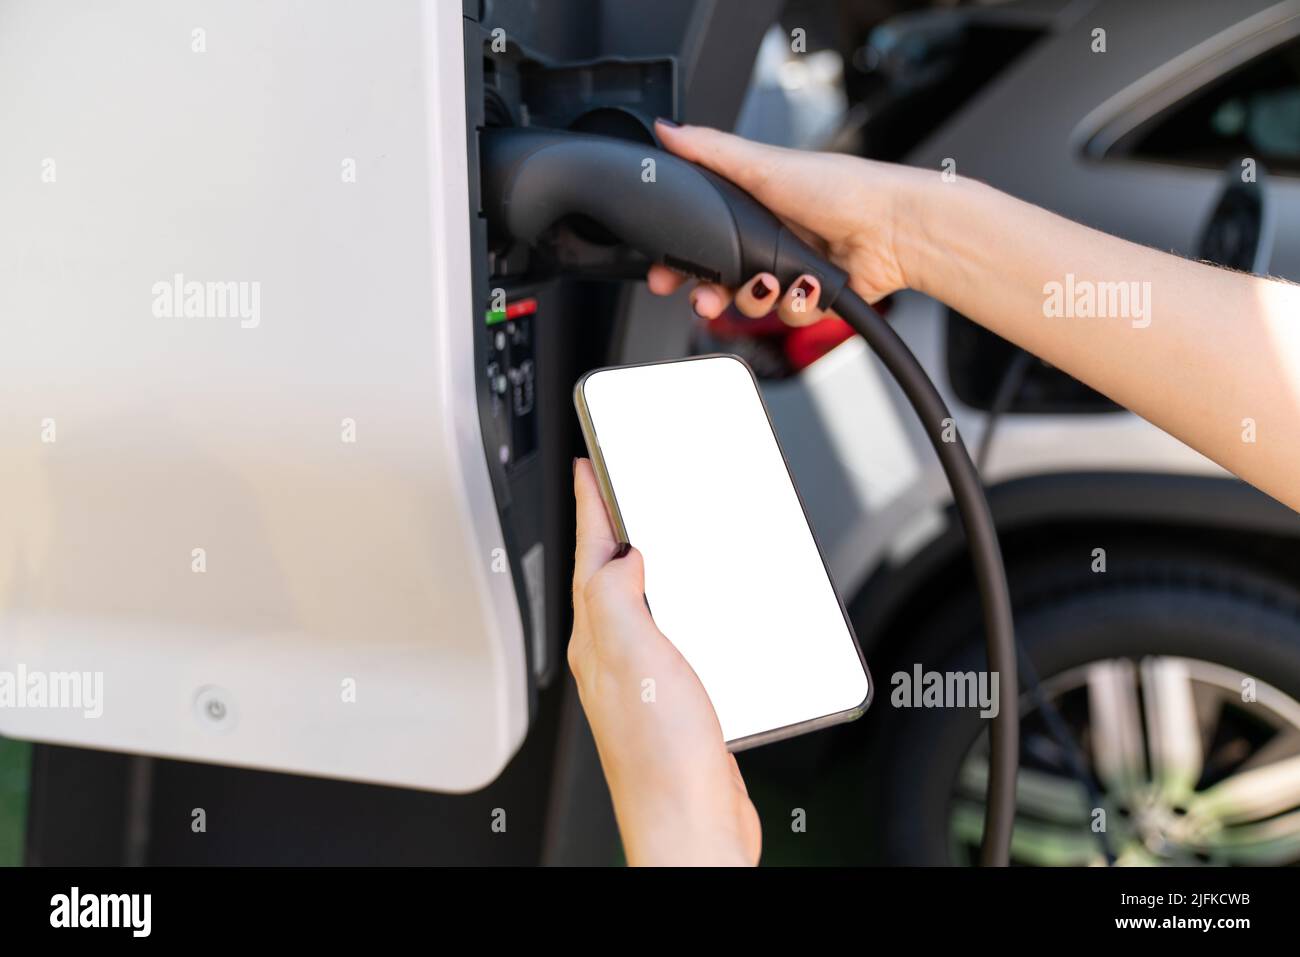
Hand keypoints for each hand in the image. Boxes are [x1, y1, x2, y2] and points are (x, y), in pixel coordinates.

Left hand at [568, 457, 760, 865]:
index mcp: (598, 640)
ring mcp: (641, 679)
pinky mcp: (671, 699)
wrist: (691, 825)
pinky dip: (674, 608)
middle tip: (613, 489)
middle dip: (609, 529)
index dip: (591, 507)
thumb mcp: (637, 658)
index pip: (590, 557)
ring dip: (639, 565)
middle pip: (606, 576)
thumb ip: (620, 600)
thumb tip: (622, 555)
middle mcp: (613, 657)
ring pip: (635, 604)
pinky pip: (666, 636)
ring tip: (647, 531)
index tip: (587, 468)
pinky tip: (689, 608)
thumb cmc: (661, 758)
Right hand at [647, 119, 929, 323]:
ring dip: (757, 297)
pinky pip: (787, 316)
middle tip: (706, 299)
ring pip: (751, 303)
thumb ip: (709, 151)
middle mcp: (768, 240)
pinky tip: (808, 285)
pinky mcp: (813, 297)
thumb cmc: (840, 188)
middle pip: (720, 281)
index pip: (701, 240)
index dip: (680, 262)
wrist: (893, 229)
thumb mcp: (763, 164)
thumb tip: (666, 130)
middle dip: (709, 295)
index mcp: (752, 206)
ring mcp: (790, 271)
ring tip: (774, 282)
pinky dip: (796, 304)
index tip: (665, 276)